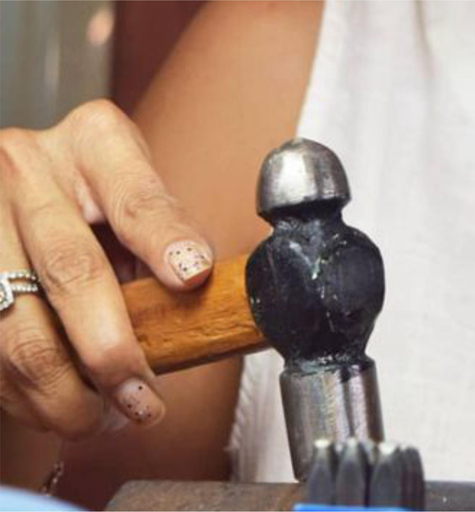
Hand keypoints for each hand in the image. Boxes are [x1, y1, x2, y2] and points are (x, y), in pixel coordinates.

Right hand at [0, 100, 213, 437]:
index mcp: (93, 145)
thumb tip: (201, 299)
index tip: (192, 276)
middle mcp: (26, 170)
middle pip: (70, 269)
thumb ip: (162, 237)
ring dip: (62, 391)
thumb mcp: (132, 196)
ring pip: (15, 326)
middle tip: (141, 401)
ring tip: (103, 416)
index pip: (134, 195)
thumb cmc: (89, 197)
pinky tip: (55, 404)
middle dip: (110, 351)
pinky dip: (23, 392)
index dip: (164, 238)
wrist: (16, 186)